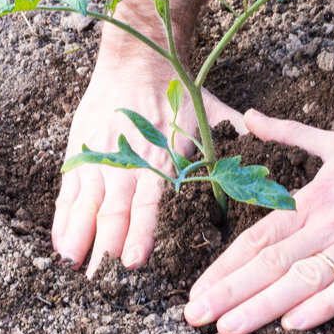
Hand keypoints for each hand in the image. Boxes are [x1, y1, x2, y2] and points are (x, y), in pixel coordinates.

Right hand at [52, 56, 244, 277]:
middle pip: (113, 210)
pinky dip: (63, 217)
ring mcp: (102, 157)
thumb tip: (271, 150)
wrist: (138, 59)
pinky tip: (61, 242)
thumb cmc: (177, 92)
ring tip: (74, 264)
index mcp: (161, 158)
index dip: (140, 232)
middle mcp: (129, 161)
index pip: (148, 203)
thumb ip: (237, 135)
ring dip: (79, 235)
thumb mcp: (211, 113)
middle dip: (107, 243)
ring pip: (87, 202)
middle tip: (102, 275)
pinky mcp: (82, 151)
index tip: (134, 259)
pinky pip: (69, 190)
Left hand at [184, 109, 333, 333]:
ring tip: (227, 328)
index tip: (196, 290)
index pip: (257, 237)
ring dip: (262, 305)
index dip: (224, 266)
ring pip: (303, 278)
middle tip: (194, 316)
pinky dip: (324, 304)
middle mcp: (330, 221)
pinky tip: (294, 324)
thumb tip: (250, 118)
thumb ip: (287, 134)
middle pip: (270, 261)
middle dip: (229, 292)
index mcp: (313, 198)